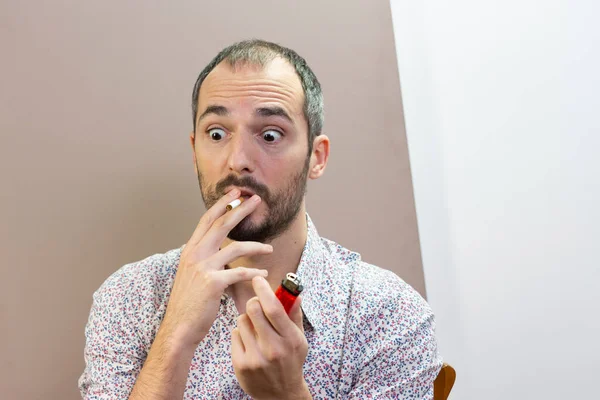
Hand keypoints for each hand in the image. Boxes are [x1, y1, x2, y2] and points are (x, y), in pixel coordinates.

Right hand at [160, 189, 272, 348]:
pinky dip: (254, 273)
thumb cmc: (188, 303)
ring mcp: (203, 267)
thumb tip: (216, 247)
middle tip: (256, 199)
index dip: (221, 205)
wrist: (179, 327)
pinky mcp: (213, 283)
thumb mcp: (190, 274)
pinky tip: (264, 275)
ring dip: (256, 246)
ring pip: (235, 247)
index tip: (234, 194)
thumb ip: (202, 258)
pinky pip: (239, 273)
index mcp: (190, 250)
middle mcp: (195, 255)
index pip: (207, 220)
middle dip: (240, 209)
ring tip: (270, 249)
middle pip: (222, 225)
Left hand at [231, 276, 311, 399]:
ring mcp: (255, 357)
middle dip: (254, 302)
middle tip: (257, 305)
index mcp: (289, 339)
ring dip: (247, 320)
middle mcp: (272, 348)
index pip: (273, 308)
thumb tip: (294, 294)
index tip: (258, 279)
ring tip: (256, 330)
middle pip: (253, 310)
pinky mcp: (241, 364)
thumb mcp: (300, 339)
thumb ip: (295, 316)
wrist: (281, 394)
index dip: (263, 290)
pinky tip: (249, 343)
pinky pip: (234, 334)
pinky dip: (240, 334)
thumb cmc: (291, 361)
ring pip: (241, 320)